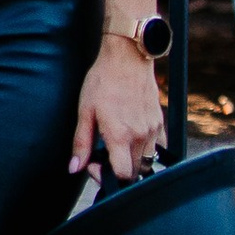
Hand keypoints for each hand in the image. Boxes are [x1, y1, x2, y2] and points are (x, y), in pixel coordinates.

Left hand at [71, 40, 165, 182]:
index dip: (106, 177)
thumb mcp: (85, 111)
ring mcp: (153, 129)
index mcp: (120, 135)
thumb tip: (75, 167)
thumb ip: (81, 143)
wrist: (127, 57)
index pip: (122, 176)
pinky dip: (144, 149)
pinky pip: (157, 147)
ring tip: (117, 146)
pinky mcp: (160, 122)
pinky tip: (132, 138)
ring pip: (146, 161)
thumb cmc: (103, 81)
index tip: (94, 165)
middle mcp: (140, 135)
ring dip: (131, 161)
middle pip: (135, 172)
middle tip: (103, 156)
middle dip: (117, 171)